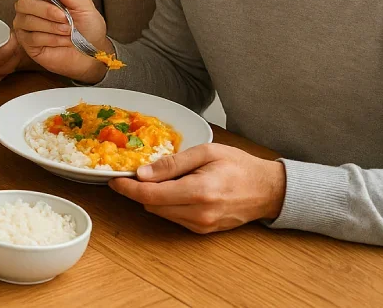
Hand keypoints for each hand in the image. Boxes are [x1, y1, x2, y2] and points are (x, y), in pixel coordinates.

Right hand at [13, 0, 108, 82]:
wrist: (94, 52)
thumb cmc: (88, 27)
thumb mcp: (80, 3)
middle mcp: (30, 10)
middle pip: (22, 3)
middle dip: (46, 10)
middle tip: (65, 17)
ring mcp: (27, 27)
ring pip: (27, 21)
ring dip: (52, 26)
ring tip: (67, 31)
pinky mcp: (28, 44)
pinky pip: (32, 37)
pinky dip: (51, 39)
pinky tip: (62, 41)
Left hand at [108, 143, 286, 232]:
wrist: (268, 190)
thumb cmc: (239, 166)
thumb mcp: (206, 153)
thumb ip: (172, 164)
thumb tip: (142, 173)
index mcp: (199, 192)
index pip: (150, 196)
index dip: (127, 188)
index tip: (113, 180)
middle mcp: (198, 214)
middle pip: (151, 206)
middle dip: (141, 190)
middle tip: (140, 172)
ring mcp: (201, 225)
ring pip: (160, 213)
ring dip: (154, 198)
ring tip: (164, 179)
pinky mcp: (203, 230)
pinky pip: (173, 218)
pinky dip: (168, 205)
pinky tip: (177, 190)